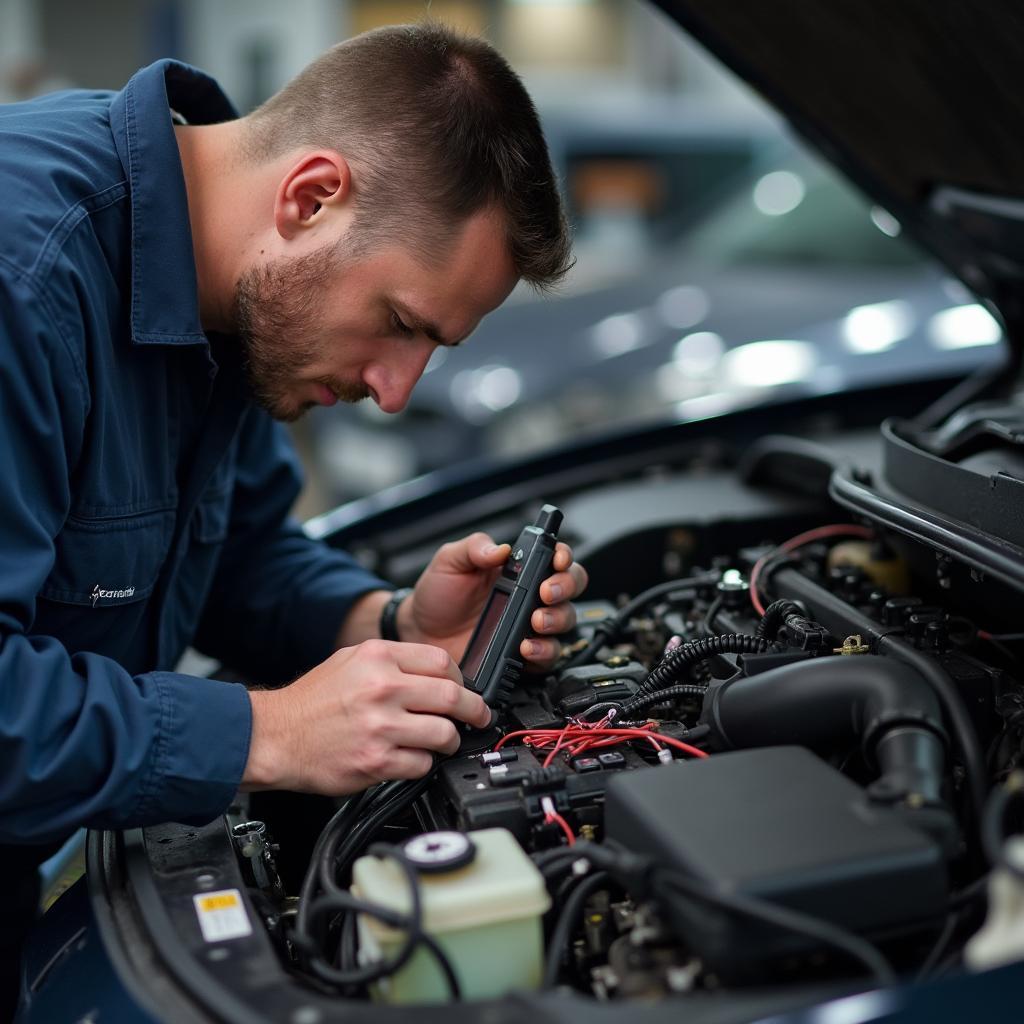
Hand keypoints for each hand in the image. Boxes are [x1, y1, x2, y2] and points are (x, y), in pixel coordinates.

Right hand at [243, 639, 491, 793]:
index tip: (464, 690)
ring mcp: (380, 726)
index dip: (461, 678)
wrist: (273, 737)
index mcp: (377, 658)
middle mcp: (381, 688)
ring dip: (451, 741)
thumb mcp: (350, 660)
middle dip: (474, 710)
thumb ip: (394, 662)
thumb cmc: (312, 701)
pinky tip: (413, 758)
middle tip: (478, 717)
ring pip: (444, 734)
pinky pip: (422, 764)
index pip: (443, 662)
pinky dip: (424, 764)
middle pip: (452, 697)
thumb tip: (438, 672)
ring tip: (443, 741)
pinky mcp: (376, 762)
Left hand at [401, 532, 588, 669]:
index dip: (563, 556)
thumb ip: (474, 548)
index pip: (554, 557)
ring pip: (563, 621)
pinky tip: (525, 647)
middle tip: (546, 592)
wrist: (420, 633)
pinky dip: (542, 651)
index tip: (557, 560)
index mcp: (517, 570)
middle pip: (569, 588)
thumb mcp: (450, 561)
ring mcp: (528, 626)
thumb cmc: (437, 595)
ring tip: (535, 622)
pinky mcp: (523, 654)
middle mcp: (529, 596)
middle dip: (565, 587)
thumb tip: (501, 548)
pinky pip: (547, 655)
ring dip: (556, 620)